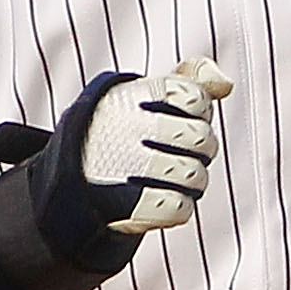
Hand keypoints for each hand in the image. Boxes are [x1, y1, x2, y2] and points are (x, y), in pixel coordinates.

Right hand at [0, 55, 232, 289]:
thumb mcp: (147, 96)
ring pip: (195, 176)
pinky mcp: (127, 207)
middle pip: (202, 140)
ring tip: (169, 177)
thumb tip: (225, 84)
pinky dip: (177, 208)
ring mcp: (126, 168)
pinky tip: (162, 199)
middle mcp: (128, 130)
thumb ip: (189, 80)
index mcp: (131, 97)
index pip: (195, 97)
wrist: (65, 182)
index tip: (179, 115)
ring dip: (191, 181)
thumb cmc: (117, 132)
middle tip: (178, 151)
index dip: (198, 110)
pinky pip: (180, 209)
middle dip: (200, 149)